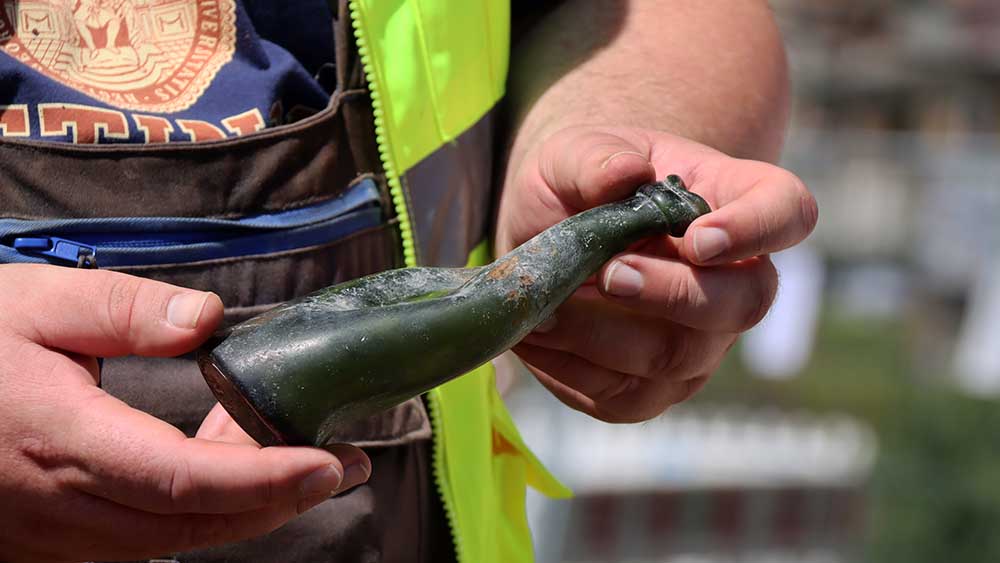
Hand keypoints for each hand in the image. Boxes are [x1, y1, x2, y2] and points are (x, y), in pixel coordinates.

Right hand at [0, 265, 370, 561]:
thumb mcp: (37, 302)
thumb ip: (125, 309)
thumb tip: (208, 319)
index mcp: (61, 438)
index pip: (186, 480)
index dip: (267, 480)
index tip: (332, 463)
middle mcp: (60, 504)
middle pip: (192, 524)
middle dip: (280, 501)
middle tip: (343, 465)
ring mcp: (51, 532)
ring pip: (170, 539)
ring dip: (242, 505)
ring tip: (292, 453)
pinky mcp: (49, 538)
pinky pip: (140, 539)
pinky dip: (197, 509)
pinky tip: (223, 464)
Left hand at [497, 126, 817, 421]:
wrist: (547, 232)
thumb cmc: (578, 184)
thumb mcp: (574, 152)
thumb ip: (594, 158)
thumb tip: (622, 174)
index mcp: (733, 200)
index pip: (787, 212)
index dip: (757, 230)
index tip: (698, 239)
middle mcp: (734, 279)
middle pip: (744, 302)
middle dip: (671, 295)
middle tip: (606, 274)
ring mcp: (700, 343)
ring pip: (678, 359)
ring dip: (601, 335)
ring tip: (544, 306)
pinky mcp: (654, 389)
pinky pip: (626, 398)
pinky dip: (570, 370)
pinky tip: (536, 337)